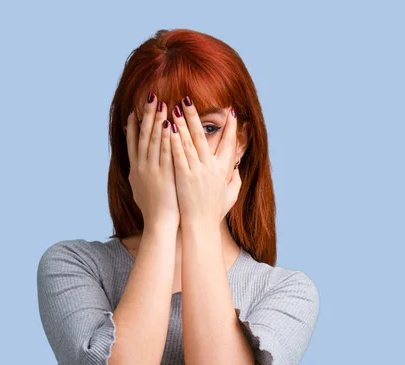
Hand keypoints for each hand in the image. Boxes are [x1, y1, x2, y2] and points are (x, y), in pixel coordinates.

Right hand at [125, 93, 179, 229]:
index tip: (135, 112)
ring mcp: (152, 169)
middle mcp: (141, 167)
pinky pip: (165, 150)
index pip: (133, 144)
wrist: (159, 224)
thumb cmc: (153, 212)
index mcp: (135, 171)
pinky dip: (166, 136)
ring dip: (157, 120)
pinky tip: (169, 123)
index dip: (134, 127)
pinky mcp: (165, 173)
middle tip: (151, 98)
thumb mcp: (140, 194)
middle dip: (147, 116)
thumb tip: (135, 175)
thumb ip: (139, 180)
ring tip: (161, 103)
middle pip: (143, 136)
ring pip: (153, 140)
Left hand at [169, 98, 241, 225]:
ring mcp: (197, 171)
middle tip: (188, 98)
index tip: (231, 111)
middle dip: (196, 115)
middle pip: (203, 136)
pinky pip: (178, 154)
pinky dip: (174, 140)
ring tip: (174, 107)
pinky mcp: (183, 177)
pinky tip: (168, 127)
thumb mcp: (231, 196)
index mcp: (224, 170)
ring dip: (181, 122)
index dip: (231, 126)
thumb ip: (235, 180)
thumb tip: (237, 169)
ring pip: (188, 142)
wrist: (201, 226)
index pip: (228, 143)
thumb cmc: (214, 212)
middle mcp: (211, 167)